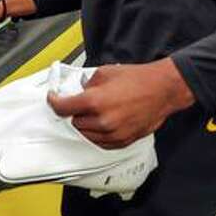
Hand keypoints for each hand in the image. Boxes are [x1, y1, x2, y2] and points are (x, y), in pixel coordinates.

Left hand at [47, 58, 194, 148]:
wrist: (162, 90)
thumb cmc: (138, 79)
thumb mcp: (104, 72)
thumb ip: (87, 83)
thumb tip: (78, 91)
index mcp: (95, 101)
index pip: (63, 108)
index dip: (54, 102)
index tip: (53, 99)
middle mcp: (103, 121)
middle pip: (74, 123)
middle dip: (74, 113)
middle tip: (79, 104)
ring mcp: (114, 133)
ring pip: (86, 135)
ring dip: (85, 125)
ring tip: (93, 113)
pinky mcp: (123, 141)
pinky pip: (101, 143)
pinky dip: (97, 134)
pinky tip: (101, 123)